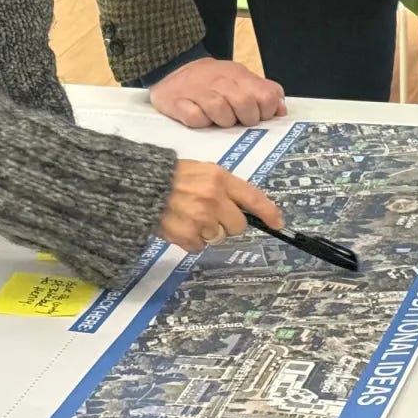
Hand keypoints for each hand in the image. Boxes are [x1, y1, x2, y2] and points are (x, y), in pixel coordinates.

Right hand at [149, 57, 286, 128]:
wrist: (174, 68)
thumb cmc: (212, 80)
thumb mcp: (240, 79)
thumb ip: (263, 91)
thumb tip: (281, 109)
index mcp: (239, 76)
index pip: (266, 96)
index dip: (265, 111)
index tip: (257, 115)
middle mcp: (220, 82)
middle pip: (245, 106)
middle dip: (245, 119)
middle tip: (237, 120)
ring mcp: (198, 92)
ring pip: (221, 114)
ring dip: (222, 122)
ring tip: (217, 118)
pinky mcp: (178, 103)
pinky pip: (196, 120)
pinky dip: (199, 122)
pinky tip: (198, 116)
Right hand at [160, 159, 284, 253]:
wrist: (139, 185)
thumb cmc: (171, 176)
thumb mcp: (202, 171)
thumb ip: (223, 187)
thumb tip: (244, 208)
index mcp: (220, 178)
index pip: (253, 198)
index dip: (269, 213)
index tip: (278, 224)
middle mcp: (214, 199)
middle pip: (238, 225)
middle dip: (228, 224)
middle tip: (211, 215)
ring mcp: (200, 219)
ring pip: (218, 237)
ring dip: (208, 232)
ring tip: (190, 217)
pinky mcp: (186, 235)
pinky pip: (199, 246)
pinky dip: (190, 240)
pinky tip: (179, 225)